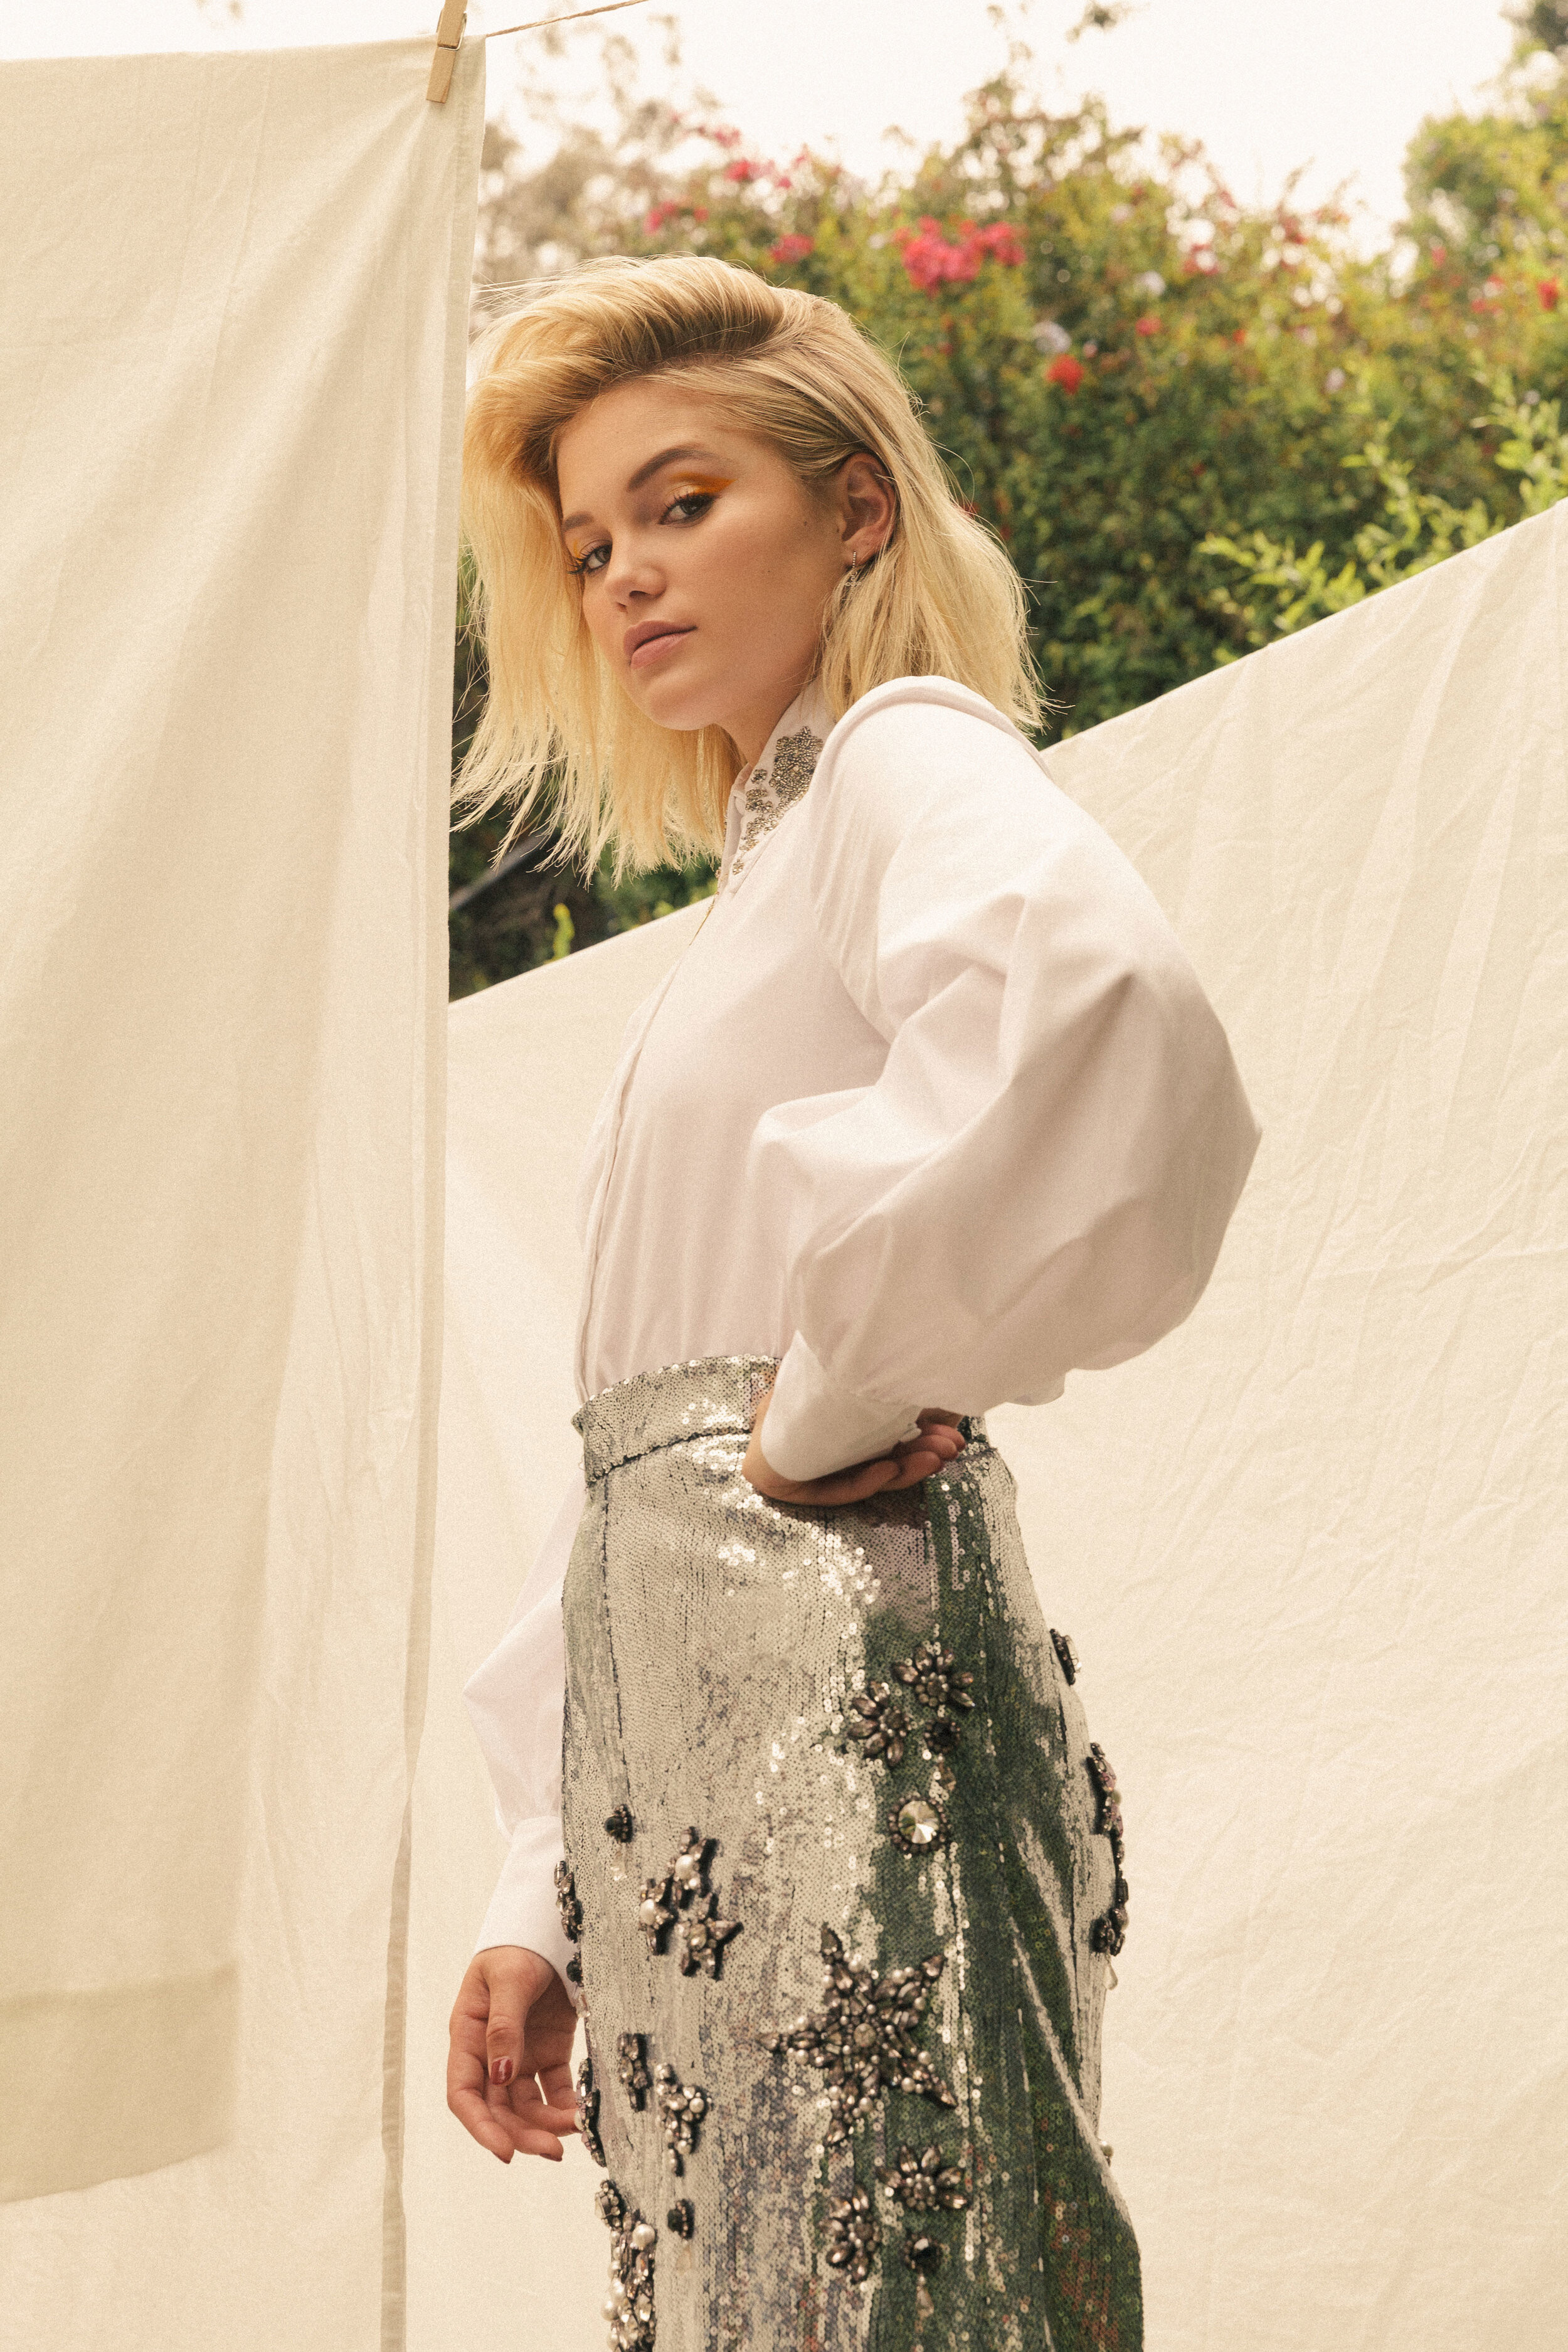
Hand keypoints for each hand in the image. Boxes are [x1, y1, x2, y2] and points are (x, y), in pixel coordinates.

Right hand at [447, 1945, 578, 2162]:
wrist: (551, 1926)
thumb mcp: (509, 1979)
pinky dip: (566, 2106)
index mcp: (469, 2036)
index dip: (480, 2127)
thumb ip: (504, 2026)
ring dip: (545, 2125)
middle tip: (553, 2151)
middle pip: (498, 2109)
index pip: (464, 2094)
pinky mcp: (549, 2052)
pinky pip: (555, 2089)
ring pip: (526, 2106)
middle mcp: (491, 2053)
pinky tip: (582, 2115)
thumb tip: (501, 2076)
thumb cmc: (519, 1947)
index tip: (505, 2152)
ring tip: (574, 2132)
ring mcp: (521, 2055)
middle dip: (522, 2134)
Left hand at [742, 1381, 965, 1505]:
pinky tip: (889, 1468)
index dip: (922, 1441)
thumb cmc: (812, 1371)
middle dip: (922, 1455)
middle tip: (952, 1448)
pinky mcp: (788, 1485)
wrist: (771, 1380)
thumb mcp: (858, 1374)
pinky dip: (864, 1480)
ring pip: (865, 1475)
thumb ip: (892, 1387)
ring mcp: (807, 1467)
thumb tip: (948, 1397)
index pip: (887, 1439)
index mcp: (842, 1421)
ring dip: (905, 1469)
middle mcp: (826, 1446)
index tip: (954, 1434)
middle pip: (882, 1458)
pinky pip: (836, 1488)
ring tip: (936, 1458)